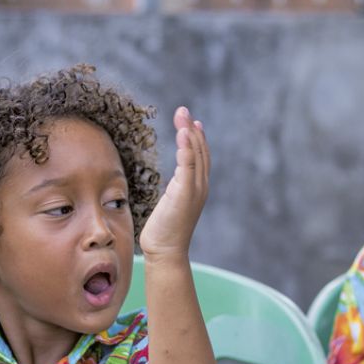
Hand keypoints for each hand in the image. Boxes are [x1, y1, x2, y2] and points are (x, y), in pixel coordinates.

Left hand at [139, 107, 210, 259]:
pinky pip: (188, 164)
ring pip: (196, 154)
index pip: (200, 158)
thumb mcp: (169, 206)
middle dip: (192, 130)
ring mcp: (195, 190)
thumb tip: (169, 188)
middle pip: (200, 152)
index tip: (191, 122)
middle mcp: (200, 187)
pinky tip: (183, 132)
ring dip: (189, 132)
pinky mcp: (186, 192)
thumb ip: (172, 192)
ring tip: (183, 115)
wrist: (165, 252)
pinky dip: (187, 147)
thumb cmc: (163, 233)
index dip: (197, 139)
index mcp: (196, 189)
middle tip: (184, 111)